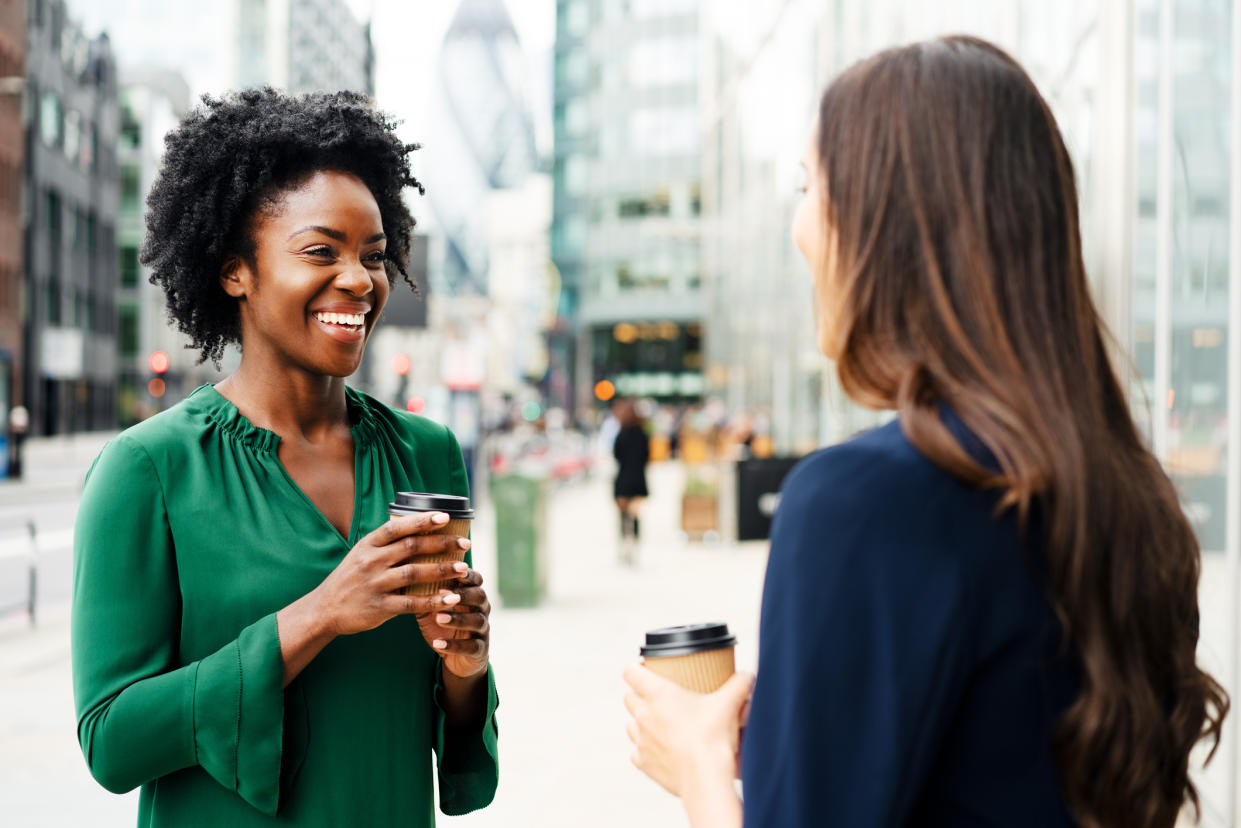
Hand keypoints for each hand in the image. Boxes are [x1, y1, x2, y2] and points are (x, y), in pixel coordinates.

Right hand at [312, 511, 471, 636]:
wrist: (324, 609)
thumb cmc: (351, 578)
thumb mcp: (361, 553)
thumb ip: (386, 543)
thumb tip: (419, 525)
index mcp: (368, 544)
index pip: (397, 527)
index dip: (422, 520)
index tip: (445, 516)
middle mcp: (371, 561)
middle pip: (411, 547)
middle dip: (442, 543)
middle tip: (465, 543)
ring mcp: (375, 584)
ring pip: (415, 573)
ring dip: (442, 570)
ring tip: (464, 568)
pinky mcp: (379, 607)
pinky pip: (411, 604)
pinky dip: (433, 601)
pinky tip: (451, 598)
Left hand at [417, 570, 490, 679]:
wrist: (453, 656)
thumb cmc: (441, 624)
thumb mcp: (431, 606)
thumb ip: (425, 591)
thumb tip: (406, 571)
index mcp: (472, 595)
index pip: (476, 580)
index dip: (467, 575)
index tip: (455, 570)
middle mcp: (482, 610)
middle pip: (480, 597)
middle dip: (463, 594)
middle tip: (443, 593)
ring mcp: (482, 630)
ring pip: (477, 621)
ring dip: (458, 618)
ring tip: (439, 618)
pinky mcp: (480, 650)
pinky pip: (471, 647)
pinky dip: (455, 646)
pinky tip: (437, 644)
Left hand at [623, 664, 753, 796]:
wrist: (705, 778)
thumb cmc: (713, 738)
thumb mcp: (729, 703)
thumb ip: (739, 684)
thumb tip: (748, 675)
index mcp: (658, 694)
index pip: (631, 672)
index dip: (636, 669)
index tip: (645, 671)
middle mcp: (644, 715)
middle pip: (628, 698)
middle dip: (639, 696)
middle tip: (658, 699)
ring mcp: (641, 740)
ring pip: (630, 725)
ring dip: (641, 723)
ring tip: (659, 725)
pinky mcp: (643, 762)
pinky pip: (636, 753)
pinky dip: (645, 750)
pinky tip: (660, 750)